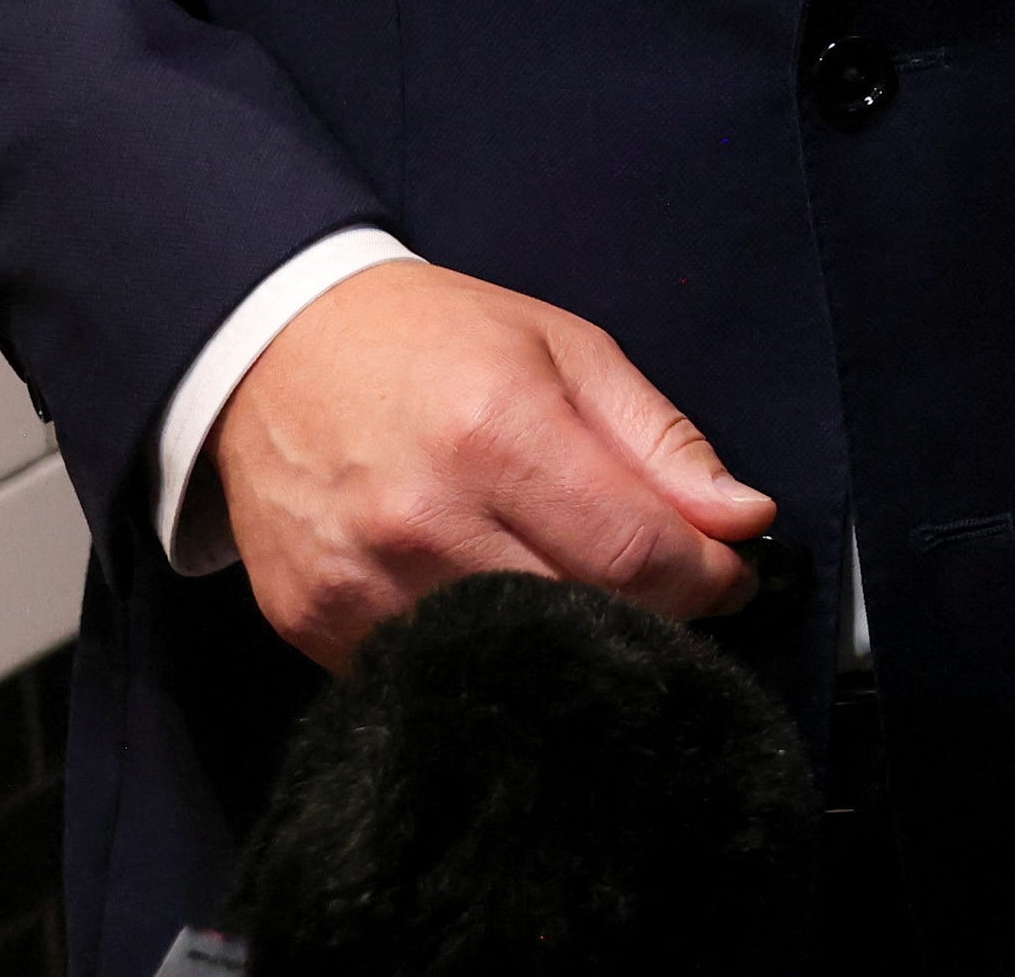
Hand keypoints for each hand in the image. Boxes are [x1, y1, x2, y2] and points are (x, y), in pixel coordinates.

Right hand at [211, 261, 772, 670]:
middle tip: (659, 582)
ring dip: (568, 639)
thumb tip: (742, 519)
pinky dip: (484, 653)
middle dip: (648, 610)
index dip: (705, 579)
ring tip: (572, 581)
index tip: (728, 574)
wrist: (272, 353)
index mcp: (496, 431)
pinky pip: (434, 675)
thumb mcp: (566, 351)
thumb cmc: (430, 340)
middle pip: (583, 617)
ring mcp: (361, 584)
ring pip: (514, 663)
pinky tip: (491, 597)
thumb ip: (660, 442)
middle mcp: (423, 517)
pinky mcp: (315, 627)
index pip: (634, 554)